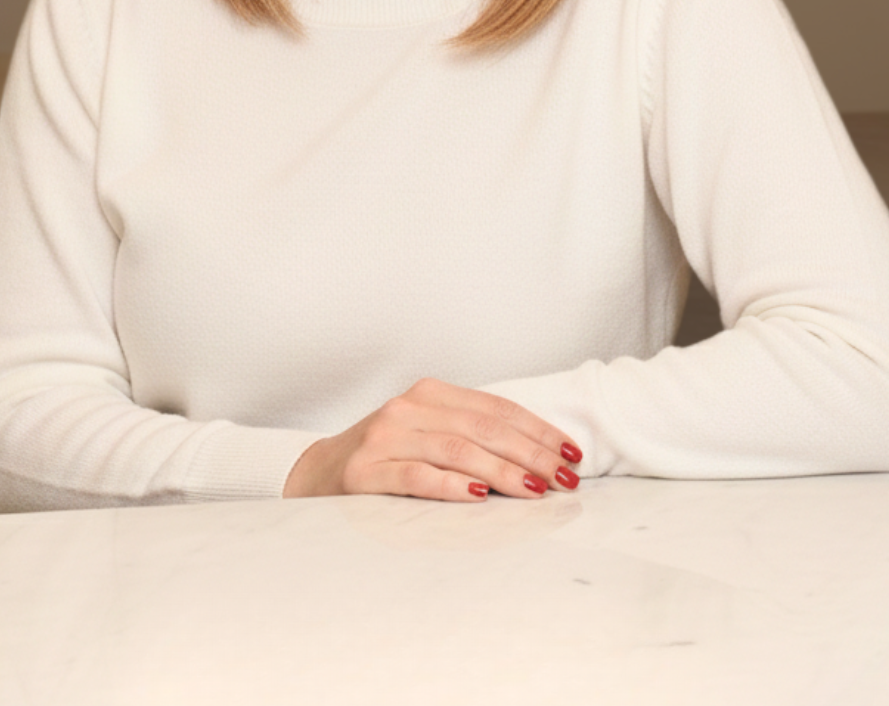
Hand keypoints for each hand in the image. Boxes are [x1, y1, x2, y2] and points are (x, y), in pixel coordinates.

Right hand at [282, 377, 581, 501]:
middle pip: (482, 428)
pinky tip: (478, 495)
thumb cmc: (386, 457)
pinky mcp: (366, 471)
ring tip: (534, 490)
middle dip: (530, 453)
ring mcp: (386, 437)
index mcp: (431, 393)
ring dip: (501, 470)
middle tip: (563, 478)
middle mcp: (409, 408)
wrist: (318, 473)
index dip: (537, 430)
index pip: (496, 409)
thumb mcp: (428, 433)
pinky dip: (450, 485)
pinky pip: (416, 476)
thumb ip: (471, 435)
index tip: (570, 454)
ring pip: (455, 449)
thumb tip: (539, 457)